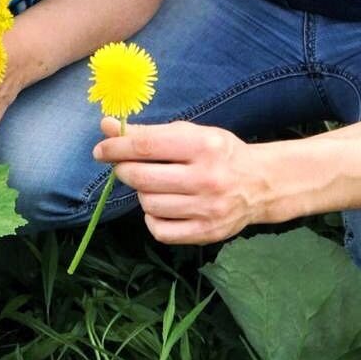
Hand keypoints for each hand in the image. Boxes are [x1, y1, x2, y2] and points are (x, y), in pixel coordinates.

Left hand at [93, 118, 267, 244]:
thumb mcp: (191, 133)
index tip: (101, 149)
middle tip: (122, 166)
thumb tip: (107, 126)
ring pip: (149, 204)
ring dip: (141, 193)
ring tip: (151, 185)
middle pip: (143, 177)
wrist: (260, 183)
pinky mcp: (206, 233)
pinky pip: (160, 230)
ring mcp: (207, 209)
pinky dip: (152, 218)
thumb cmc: (220, 153)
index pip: (146, 146)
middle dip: (123, 170)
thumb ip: (149, 132)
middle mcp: (206, 178)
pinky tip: (160, 206)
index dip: (116, 147)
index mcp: (202, 145)